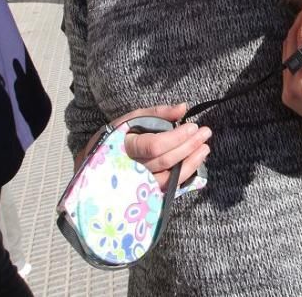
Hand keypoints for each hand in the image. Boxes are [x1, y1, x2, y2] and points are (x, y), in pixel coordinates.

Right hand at [76, 103, 211, 190]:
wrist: (95, 162)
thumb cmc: (116, 136)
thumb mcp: (131, 119)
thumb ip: (157, 113)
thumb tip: (183, 107)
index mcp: (123, 148)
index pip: (154, 146)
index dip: (177, 137)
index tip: (193, 126)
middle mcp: (129, 171)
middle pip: (165, 161)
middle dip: (189, 146)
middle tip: (206, 133)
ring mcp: (137, 186)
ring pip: (168, 178)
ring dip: (191, 162)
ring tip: (205, 148)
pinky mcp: (144, 194)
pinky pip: (168, 187)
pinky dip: (184, 175)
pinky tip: (195, 162)